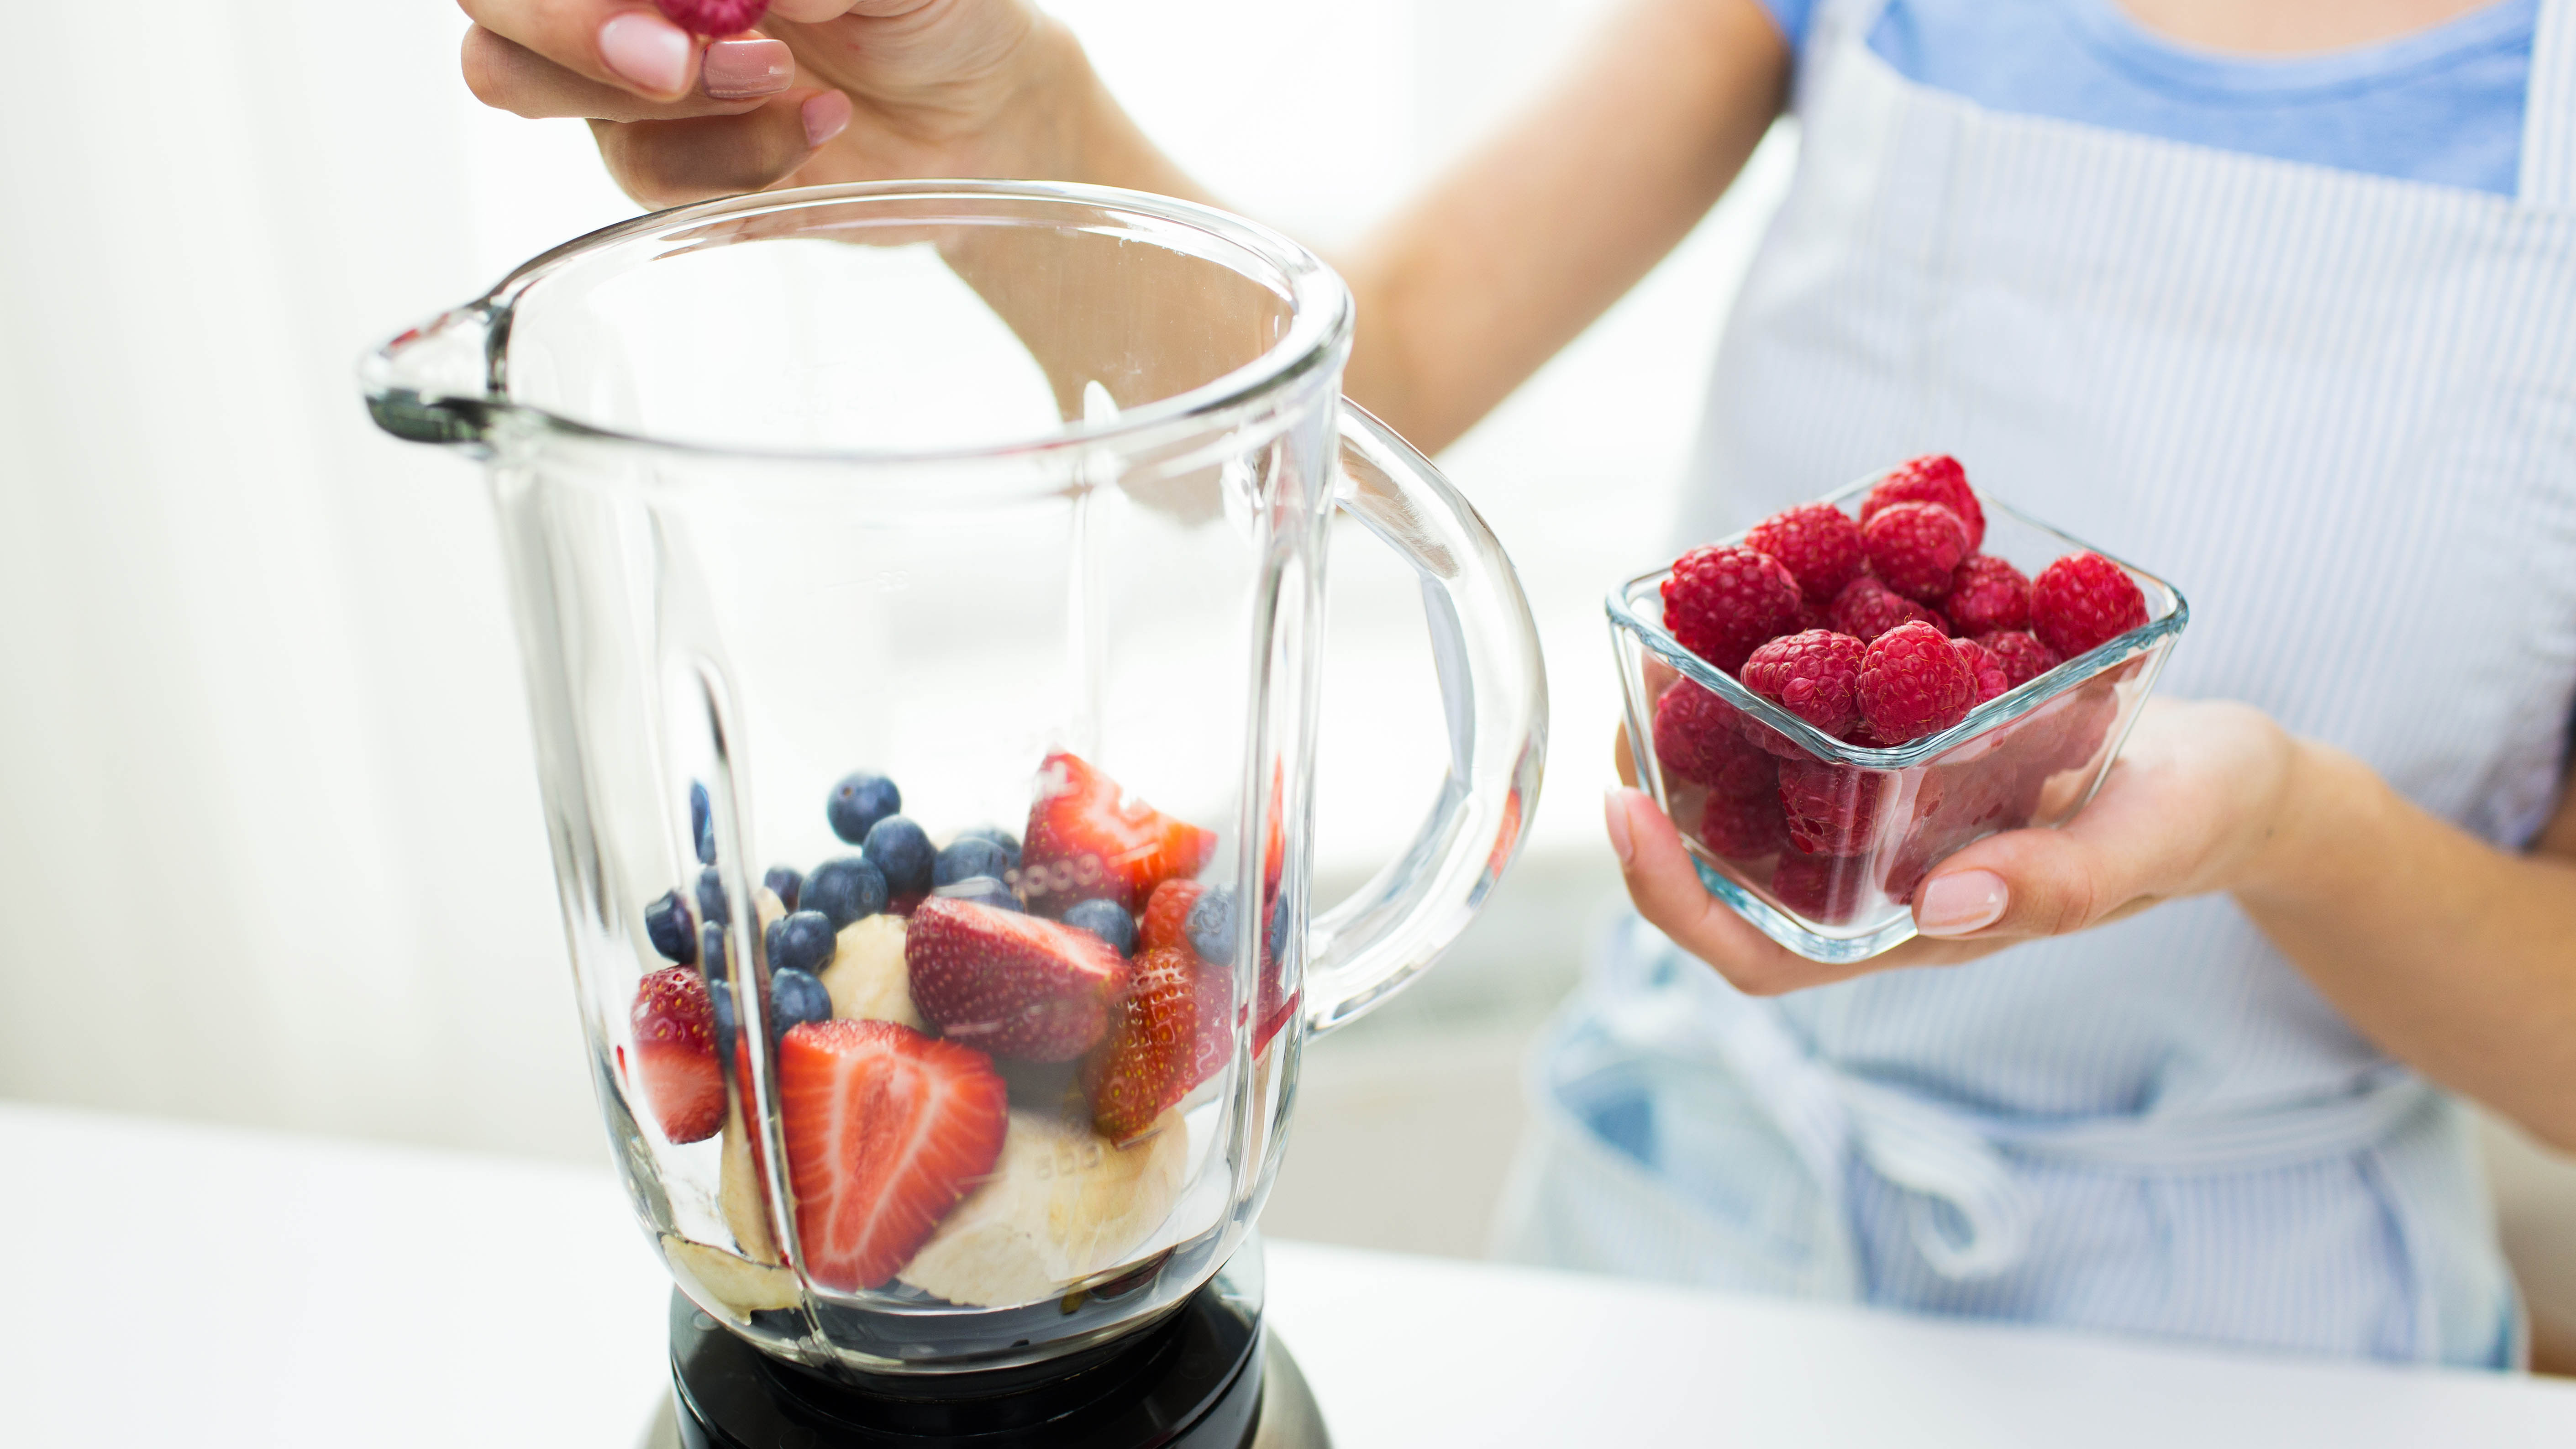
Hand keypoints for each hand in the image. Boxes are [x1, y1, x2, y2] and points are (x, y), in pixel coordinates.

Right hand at [459, 1, 1071, 208]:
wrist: (978, 110)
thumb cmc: (930, 8)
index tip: (669, 10)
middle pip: (490, 5)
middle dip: (573, 31)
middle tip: (675, 61)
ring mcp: (617, 72)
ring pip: (525, 83)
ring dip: (656, 91)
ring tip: (777, 78)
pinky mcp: (658, 158)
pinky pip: (638, 169)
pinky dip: (731, 153)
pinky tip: (816, 122)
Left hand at [1606, 697, 2301, 993]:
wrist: (2231, 768)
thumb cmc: (2198, 821)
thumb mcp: (2150, 844)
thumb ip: (2063, 881)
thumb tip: (1946, 902)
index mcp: (1910, 923)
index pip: (1755, 949)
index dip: (1673, 897)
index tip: (1624, 809)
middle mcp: (1876, 874)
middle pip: (1729, 860)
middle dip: (1663, 789)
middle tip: (1622, 699)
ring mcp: (1887, 812)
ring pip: (1759, 786)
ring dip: (1704, 723)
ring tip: (1663, 643)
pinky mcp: (1909, 741)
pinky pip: (1817, 715)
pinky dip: (1782, 660)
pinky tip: (1764, 592)